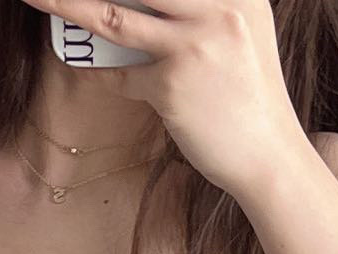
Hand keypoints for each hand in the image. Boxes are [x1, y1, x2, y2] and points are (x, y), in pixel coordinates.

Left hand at [22, 0, 304, 200]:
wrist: (270, 155)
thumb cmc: (250, 96)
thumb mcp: (241, 32)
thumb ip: (205, 6)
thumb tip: (140, 1)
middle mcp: (217, 7)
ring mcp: (193, 46)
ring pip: (113, 17)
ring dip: (67, 5)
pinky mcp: (172, 86)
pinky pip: (120, 75)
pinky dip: (99, 74)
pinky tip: (87, 69)